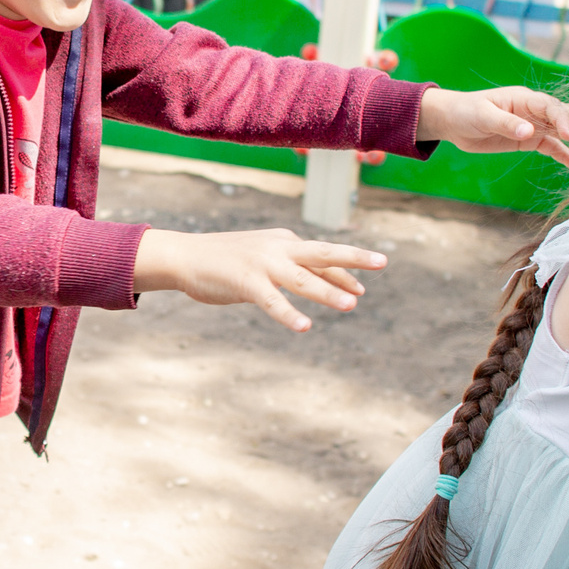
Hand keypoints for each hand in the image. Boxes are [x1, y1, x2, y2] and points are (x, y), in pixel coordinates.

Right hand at [132, 227, 385, 332]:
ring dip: (328, 291)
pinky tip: (304, 326)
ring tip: (352, 304)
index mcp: (284, 242)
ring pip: (302, 278)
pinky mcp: (246, 282)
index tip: (364, 285)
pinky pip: (272, 301)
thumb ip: (287, 269)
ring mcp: (263, 264)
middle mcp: (278, 248)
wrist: (185, 257)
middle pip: (322, 252)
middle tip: (383, 261)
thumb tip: (314, 283)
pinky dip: (288, 313)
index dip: (346, 271)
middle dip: (353, 258)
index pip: (322, 257)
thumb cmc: (225, 261)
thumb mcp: (262, 259)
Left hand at [419, 85, 568, 169]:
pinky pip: (552, 146)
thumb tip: (529, 132)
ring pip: (562, 131)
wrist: (453, 121)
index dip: (563, 120)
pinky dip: (565, 155)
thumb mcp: (483, 116)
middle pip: (564, 117)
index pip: (551, 107)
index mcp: (524, 98)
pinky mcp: (529, 140)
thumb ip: (506, 124)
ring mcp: (533, 125)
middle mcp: (534, 110)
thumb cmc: (466, 112)